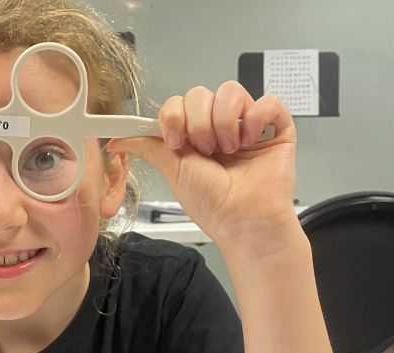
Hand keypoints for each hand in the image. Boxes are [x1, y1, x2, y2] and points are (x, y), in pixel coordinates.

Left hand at [108, 81, 297, 248]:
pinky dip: (256, 119)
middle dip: (199, 123)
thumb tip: (119, 139)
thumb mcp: (172, 170)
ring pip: (231, 92)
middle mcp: (219, 129)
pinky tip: (251, 141)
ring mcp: (247, 127)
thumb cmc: (212, 203)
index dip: (174, 116)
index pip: (179, 104)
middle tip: (206, 151)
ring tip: (229, 150)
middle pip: (201, 94)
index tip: (176, 141)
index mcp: (194, 138)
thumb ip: (148, 146)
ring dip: (224, 123)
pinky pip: (267, 101)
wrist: (244, 220)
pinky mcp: (275, 129)